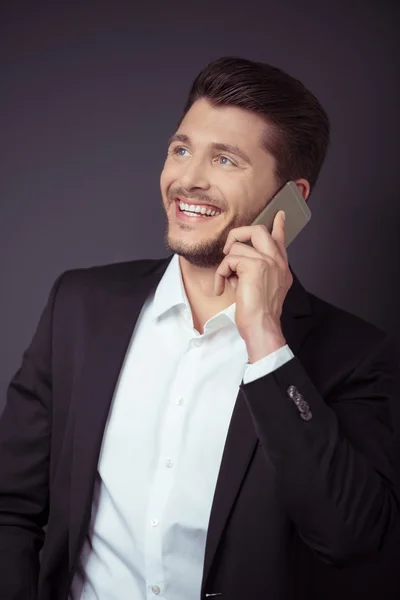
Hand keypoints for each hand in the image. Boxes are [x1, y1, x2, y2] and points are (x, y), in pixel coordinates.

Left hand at [214, 211, 292, 361]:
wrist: (262, 326)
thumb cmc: (259, 314)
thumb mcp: (261, 289)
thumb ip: (256, 272)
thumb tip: (239, 263)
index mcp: (281, 267)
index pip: (280, 240)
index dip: (278, 226)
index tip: (279, 215)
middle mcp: (277, 261)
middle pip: (258, 230)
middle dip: (238, 234)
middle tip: (228, 249)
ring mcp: (267, 261)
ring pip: (237, 247)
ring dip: (225, 265)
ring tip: (227, 281)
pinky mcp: (254, 265)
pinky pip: (228, 260)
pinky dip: (220, 274)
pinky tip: (222, 287)